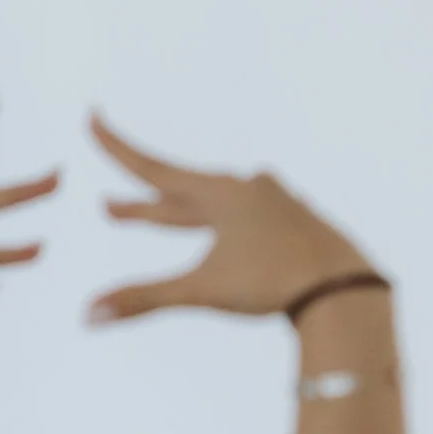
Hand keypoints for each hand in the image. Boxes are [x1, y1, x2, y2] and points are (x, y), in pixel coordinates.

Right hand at [86, 118, 377, 321]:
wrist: (344, 289)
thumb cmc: (274, 284)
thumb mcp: (203, 289)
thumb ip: (145, 298)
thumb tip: (88, 315)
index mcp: (221, 194)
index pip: (154, 169)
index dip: (117, 148)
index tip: (93, 118)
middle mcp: (248, 189)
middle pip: (182, 195)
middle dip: (145, 206)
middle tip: (110, 208)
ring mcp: (276, 204)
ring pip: (217, 206)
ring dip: (184, 214)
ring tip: (159, 213)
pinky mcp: (297, 223)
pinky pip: (249, 218)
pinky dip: (224, 225)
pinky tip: (231, 229)